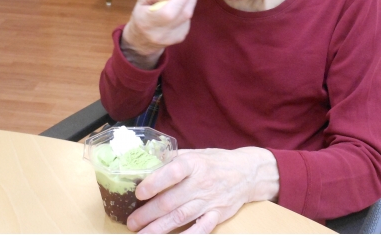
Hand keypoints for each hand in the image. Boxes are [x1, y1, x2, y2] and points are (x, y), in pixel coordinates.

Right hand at [123, 0, 198, 60]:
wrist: (142, 39)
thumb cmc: (141, 14)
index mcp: (147, 22)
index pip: (168, 12)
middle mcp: (161, 33)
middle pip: (184, 14)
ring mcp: (172, 38)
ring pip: (188, 16)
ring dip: (190, 1)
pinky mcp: (180, 38)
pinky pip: (188, 20)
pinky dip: (187, 9)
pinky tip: (181, 4)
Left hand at [127, 147, 279, 233]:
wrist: (247, 172)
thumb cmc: (217, 162)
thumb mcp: (196, 153)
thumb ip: (173, 158)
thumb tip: (147, 161)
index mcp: (194, 164)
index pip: (173, 173)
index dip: (154, 183)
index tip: (139, 192)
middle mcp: (201, 183)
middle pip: (171, 201)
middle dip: (148, 213)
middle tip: (132, 221)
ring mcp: (209, 201)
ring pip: (180, 217)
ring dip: (159, 228)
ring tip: (142, 234)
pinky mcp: (217, 215)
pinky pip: (201, 229)